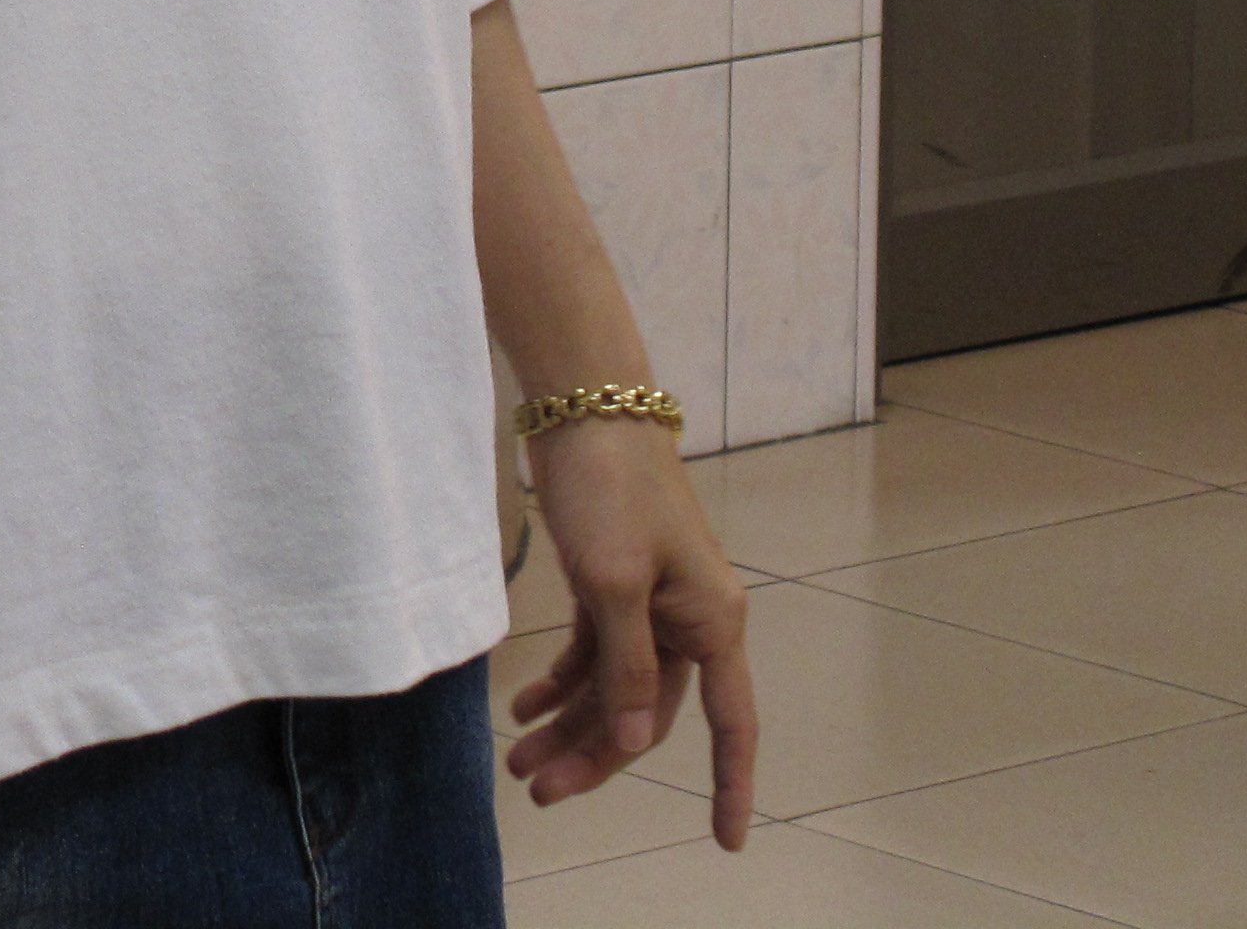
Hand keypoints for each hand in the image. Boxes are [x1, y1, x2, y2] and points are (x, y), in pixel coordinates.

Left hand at [506, 419, 758, 846]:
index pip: (730, 722)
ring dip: (568, 723)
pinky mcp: (611, 583)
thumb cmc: (609, 488)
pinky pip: (592, 653)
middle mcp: (690, 619)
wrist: (584, 405)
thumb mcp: (614, 582)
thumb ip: (627, 666)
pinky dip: (560, 681)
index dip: (729, 784)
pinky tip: (524, 706)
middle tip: (536, 791)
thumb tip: (633, 737)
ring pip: (612, 687)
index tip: (728, 842)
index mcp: (712, 622)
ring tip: (517, 760)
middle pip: (646, 711)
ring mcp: (650, 602)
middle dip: (594, 756)